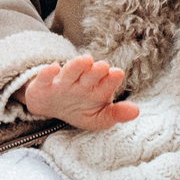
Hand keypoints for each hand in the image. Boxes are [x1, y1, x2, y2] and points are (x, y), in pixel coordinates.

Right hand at [21, 55, 140, 129]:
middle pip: (90, 75)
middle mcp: (81, 82)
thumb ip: (116, 114)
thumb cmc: (78, 110)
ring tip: (86, 60)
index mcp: (97, 89)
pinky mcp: (42, 86)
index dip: (111, 79)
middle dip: (96, 71)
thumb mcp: (98, 118)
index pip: (107, 83)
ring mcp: (61, 83)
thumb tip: (136, 111)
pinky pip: (44, 79)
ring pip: (69, 72)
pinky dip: (47, 73)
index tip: (117, 73)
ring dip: (77, 66)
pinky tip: (54, 68)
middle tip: (103, 66)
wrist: (49, 107)